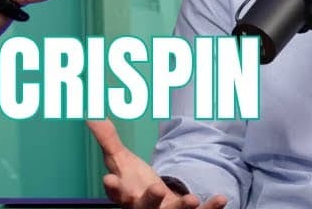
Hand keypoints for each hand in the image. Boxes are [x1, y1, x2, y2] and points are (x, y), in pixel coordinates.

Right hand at [87, 119, 227, 208]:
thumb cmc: (134, 183)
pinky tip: (221, 199)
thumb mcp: (120, 160)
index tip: (109, 180)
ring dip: (182, 208)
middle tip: (156, 189)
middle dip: (150, 200)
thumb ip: (107, 139)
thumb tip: (90, 113)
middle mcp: (144, 208)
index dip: (113, 188)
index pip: (116, 193)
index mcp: (125, 195)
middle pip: (145, 207)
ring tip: (192, 199)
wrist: (155, 205)